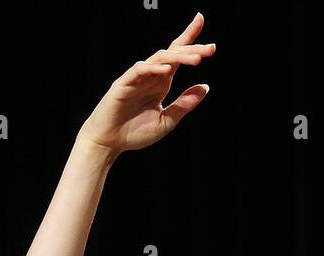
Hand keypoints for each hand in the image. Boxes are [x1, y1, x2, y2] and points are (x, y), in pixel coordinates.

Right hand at [79, 13, 214, 156]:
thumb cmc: (135, 132)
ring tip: (197, 60)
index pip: (178, 57)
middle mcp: (151, 76)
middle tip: (212, 48)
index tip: (212, 44)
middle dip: (192, 48)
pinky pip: (139, 70)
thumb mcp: (166, 121)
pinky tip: (167, 69)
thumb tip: (205, 87)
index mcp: (161, 82)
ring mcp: (137, 77)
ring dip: (178, 57)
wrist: (110, 143)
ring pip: (159, 58)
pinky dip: (153, 68)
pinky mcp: (124, 83)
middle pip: (173, 54)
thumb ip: (184, 104)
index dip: (192, 44)